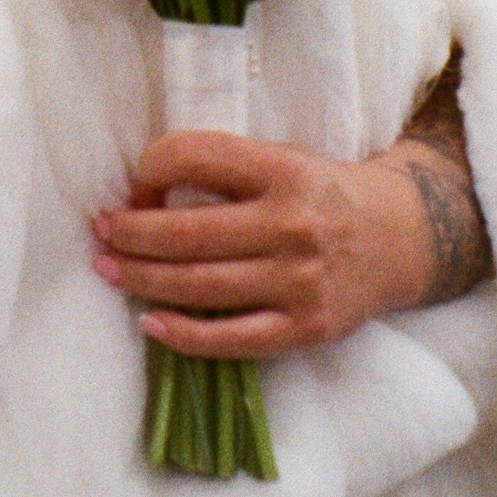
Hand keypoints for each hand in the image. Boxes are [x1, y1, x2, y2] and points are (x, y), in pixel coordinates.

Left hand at [89, 71, 491, 355]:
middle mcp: (292, 224)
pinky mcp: (306, 328)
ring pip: (202, 285)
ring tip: (108, 269)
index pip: (196, 157)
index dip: (151, 167)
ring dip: (143, 279)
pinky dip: (184, 335)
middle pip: (189, 231)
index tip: (133, 183)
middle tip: (100, 232)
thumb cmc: (319, 194)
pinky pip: (232, 338)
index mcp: (282, 168)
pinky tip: (149, 322)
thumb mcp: (280, 158)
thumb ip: (223, 168)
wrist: (397, 238)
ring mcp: (300, 281)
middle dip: (132, 232)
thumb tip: (143, 190)